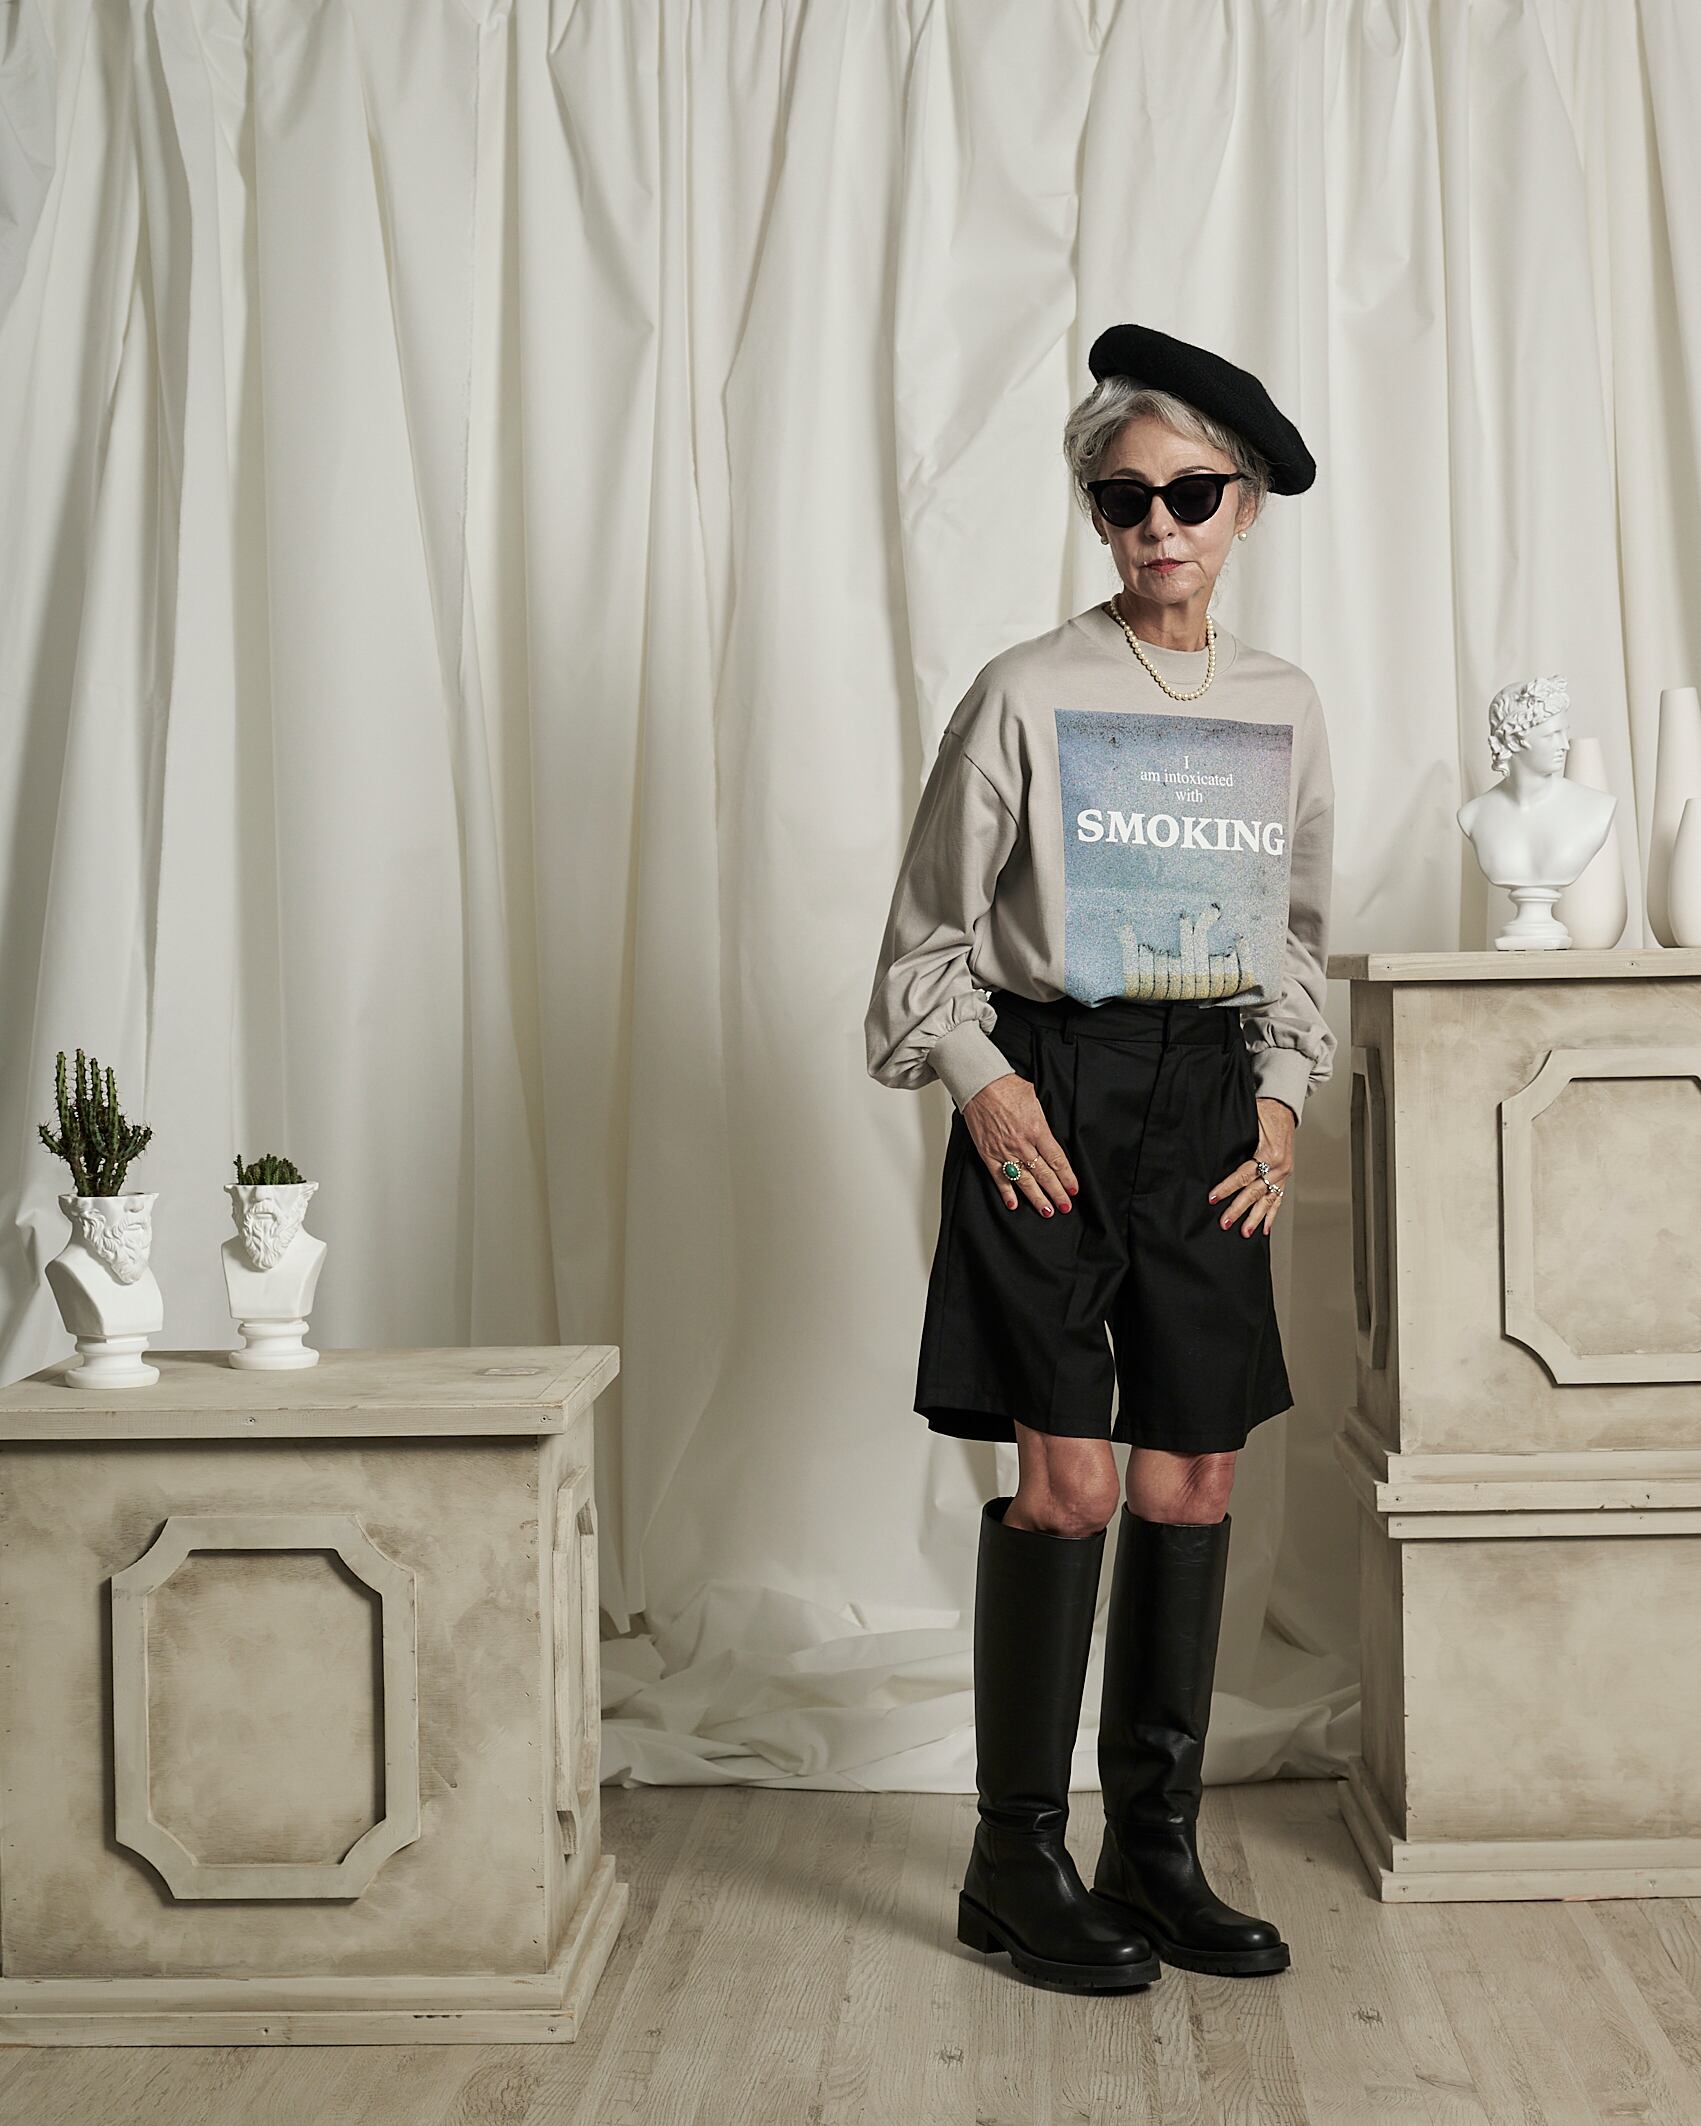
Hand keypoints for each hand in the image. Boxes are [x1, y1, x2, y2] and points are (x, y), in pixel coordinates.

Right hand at [962, 1072, 1078, 1216]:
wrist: (980, 1085)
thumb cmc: (1006, 1087)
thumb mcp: (1034, 1100)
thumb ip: (1042, 1121)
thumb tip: (1048, 1134)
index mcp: (1037, 1129)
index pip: (1057, 1159)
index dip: (1067, 1177)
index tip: (1073, 1189)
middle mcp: (1023, 1144)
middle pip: (1044, 1174)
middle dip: (1057, 1193)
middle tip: (1065, 1206)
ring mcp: (1005, 1151)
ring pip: (1024, 1180)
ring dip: (1037, 1198)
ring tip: (1047, 1211)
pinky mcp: (989, 1153)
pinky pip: (999, 1177)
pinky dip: (1006, 1192)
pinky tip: (1014, 1204)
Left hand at [1208, 1096, 1294, 1237]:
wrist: (1284, 1106)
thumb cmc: (1265, 1110)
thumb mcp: (1250, 1119)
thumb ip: (1235, 1137)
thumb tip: (1212, 1151)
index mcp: (1270, 1153)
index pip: (1244, 1175)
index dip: (1227, 1187)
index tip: (1213, 1198)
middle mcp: (1280, 1166)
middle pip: (1255, 1192)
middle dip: (1239, 1209)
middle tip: (1225, 1222)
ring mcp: (1284, 1173)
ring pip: (1268, 1200)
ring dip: (1255, 1218)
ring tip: (1245, 1233)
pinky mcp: (1285, 1175)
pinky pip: (1279, 1198)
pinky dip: (1272, 1214)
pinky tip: (1265, 1227)